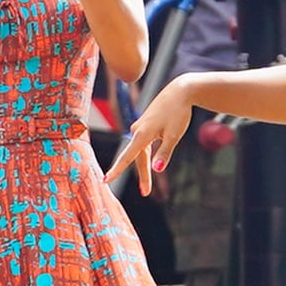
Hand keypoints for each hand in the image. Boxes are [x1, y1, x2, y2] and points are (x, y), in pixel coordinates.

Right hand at [109, 76, 193, 193]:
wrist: (180, 91)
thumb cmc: (178, 113)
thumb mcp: (174, 135)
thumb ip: (164, 153)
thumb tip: (157, 170)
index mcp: (143, 134)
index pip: (128, 156)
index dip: (117, 170)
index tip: (105, 180)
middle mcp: (137, 130)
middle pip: (137, 158)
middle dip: (142, 176)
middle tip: (146, 193)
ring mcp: (140, 127)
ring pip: (140, 152)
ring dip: (144, 168)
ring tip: (147, 187)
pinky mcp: (145, 125)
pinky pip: (143, 145)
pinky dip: (146, 156)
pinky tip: (151, 164)